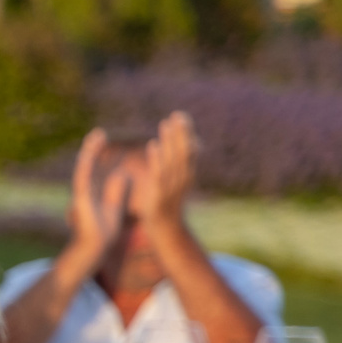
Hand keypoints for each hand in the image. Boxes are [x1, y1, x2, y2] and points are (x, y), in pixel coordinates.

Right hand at [59, 129, 129, 277]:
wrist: (95, 248)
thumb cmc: (104, 232)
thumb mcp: (115, 206)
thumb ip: (117, 191)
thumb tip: (123, 175)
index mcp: (94, 193)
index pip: (97, 170)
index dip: (101, 156)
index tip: (105, 141)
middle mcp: (86, 191)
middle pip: (89, 165)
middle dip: (94, 150)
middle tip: (99, 133)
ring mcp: (82, 194)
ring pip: (84, 168)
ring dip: (89, 152)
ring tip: (96, 136)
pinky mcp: (82, 198)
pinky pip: (84, 176)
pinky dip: (88, 163)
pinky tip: (91, 152)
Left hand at [131, 110, 196, 227]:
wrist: (165, 228)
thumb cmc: (169, 203)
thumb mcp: (176, 181)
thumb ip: (178, 164)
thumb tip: (183, 146)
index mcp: (188, 173)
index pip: (189, 148)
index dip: (186, 132)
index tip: (180, 115)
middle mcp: (183, 178)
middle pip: (185, 151)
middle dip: (181, 132)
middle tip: (176, 114)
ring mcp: (172, 186)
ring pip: (173, 159)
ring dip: (169, 141)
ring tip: (164, 124)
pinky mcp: (159, 194)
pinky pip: (159, 173)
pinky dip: (157, 158)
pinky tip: (152, 144)